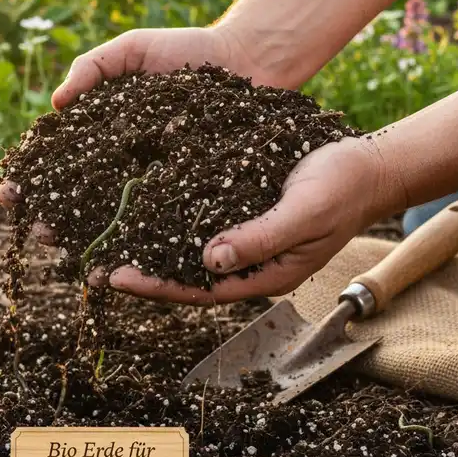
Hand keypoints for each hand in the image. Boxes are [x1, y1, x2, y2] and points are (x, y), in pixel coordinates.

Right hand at [0, 23, 261, 249]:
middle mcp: (122, 157)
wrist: (246, 61)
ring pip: (111, 213)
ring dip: (85, 236)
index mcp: (102, 127)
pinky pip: (158, 215)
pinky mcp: (185, 188)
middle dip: (52, 215)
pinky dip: (135, 237)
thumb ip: (93, 67)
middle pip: (77, 193)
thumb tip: (55, 104)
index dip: (31, 177)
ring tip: (67, 253)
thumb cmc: (185, 50)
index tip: (9, 193)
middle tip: (38, 233)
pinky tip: (118, 256)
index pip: (57, 157)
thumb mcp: (132, 48)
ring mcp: (153, 175)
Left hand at [108, 136, 396, 303]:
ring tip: (107, 233)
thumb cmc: (339, 192)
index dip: (156, 286)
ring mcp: (241, 235)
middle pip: (182, 271)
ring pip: (184, 245)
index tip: (117, 277)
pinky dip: (167, 213)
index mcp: (261, 274)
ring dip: (147, 240)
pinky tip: (142, 202)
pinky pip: (196, 216)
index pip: (198, 289)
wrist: (364, 167)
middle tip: (94, 261)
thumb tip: (209, 260)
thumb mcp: (303, 215)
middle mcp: (244, 259)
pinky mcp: (239, 208)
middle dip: (140, 268)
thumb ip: (260, 238)